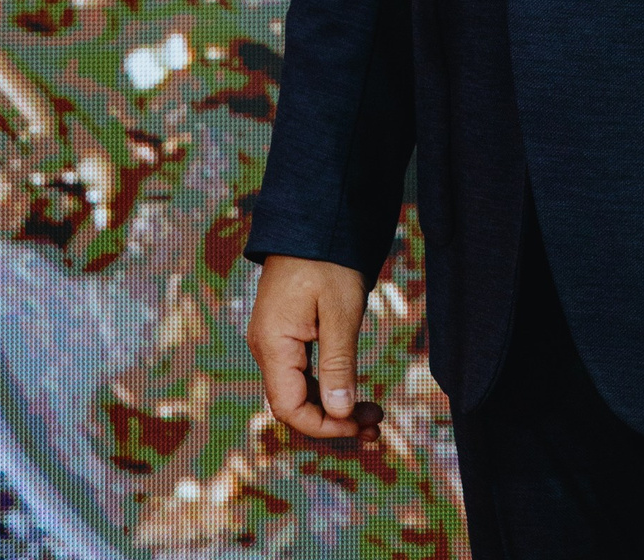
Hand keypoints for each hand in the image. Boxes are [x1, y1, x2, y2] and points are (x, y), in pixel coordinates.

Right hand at [247, 253, 383, 442]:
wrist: (314, 217)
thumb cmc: (328, 259)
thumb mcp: (340, 312)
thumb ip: (338, 365)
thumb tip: (340, 413)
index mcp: (273, 345)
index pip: (290, 408)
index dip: (324, 427)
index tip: (360, 427)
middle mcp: (266, 348)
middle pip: (295, 404)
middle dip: (335, 420)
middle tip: (377, 425)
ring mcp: (274, 340)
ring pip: (300, 390)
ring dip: (334, 406)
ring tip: (373, 413)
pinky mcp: (285, 332)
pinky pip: (302, 372)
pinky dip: (328, 386)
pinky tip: (353, 393)